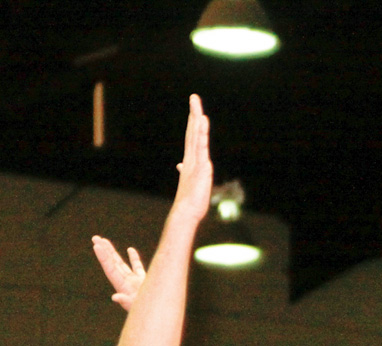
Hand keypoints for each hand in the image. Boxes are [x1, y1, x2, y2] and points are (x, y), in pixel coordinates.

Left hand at [91, 238, 145, 311]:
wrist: (159, 317)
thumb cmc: (148, 314)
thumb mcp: (136, 309)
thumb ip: (125, 302)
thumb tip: (115, 297)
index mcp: (123, 287)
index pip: (110, 269)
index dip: (104, 257)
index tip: (97, 246)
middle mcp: (126, 284)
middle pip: (112, 264)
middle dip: (104, 251)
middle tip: (95, 238)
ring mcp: (134, 282)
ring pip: (122, 264)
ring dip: (113, 253)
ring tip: (104, 241)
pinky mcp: (144, 283)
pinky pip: (137, 268)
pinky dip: (133, 258)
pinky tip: (130, 250)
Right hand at [172, 94, 213, 223]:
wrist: (186, 212)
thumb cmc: (189, 201)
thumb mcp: (190, 183)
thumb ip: (185, 171)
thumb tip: (179, 165)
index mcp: (190, 161)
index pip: (192, 138)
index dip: (192, 123)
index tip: (194, 111)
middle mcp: (191, 158)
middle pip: (192, 132)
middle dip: (193, 114)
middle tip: (193, 97)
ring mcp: (195, 161)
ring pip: (196, 135)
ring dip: (196, 118)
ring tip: (196, 103)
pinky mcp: (200, 166)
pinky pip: (201, 145)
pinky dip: (201, 132)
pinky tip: (202, 121)